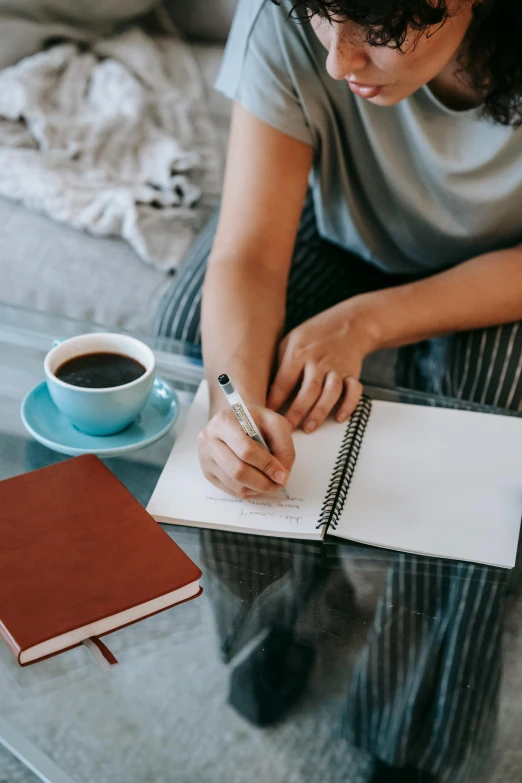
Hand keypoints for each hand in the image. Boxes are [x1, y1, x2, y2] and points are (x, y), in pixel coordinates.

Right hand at [198, 405, 295, 497]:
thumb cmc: (256, 422)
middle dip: (263, 482)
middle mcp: (209, 439)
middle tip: (279, 483)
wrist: (236, 421)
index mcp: (225, 421)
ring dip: (257, 488)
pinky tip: (257, 482)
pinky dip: (249, 490)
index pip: (246, 450)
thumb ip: (284, 447)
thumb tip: (281, 476)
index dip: (267, 465)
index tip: (283, 475)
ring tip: (271, 483)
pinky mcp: (207, 472)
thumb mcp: (275, 424)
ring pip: (234, 484)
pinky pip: (230, 490)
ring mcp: (205, 457)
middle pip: (237, 471)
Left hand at [267, 300, 375, 431]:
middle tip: (286, 429)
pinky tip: (340, 417)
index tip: (266, 415)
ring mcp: (337, 368)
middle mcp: (318, 362)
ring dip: (320, 410)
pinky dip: (349, 404)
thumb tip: (262, 390)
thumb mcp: (289, 342)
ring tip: (309, 427)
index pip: (284, 380)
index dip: (275, 399)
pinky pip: (354, 390)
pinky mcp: (353, 374)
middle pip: (308, 389)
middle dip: (297, 411)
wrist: (349, 323)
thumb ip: (278, 365)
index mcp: (298, 354)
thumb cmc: (313, 336)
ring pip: (330, 391)